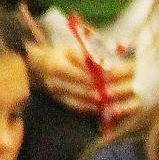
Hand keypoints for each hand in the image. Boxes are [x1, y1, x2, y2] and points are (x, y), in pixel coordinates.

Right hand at [26, 43, 140, 120]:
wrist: (39, 68)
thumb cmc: (60, 55)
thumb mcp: (71, 50)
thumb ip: (86, 58)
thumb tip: (105, 65)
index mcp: (58, 66)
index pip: (82, 75)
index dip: (99, 78)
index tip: (115, 79)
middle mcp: (56, 83)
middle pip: (84, 91)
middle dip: (102, 93)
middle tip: (119, 95)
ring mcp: (58, 95)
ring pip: (82, 103)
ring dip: (99, 104)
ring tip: (115, 104)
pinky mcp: (62, 103)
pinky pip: (79, 109)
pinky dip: (92, 110)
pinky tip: (104, 109)